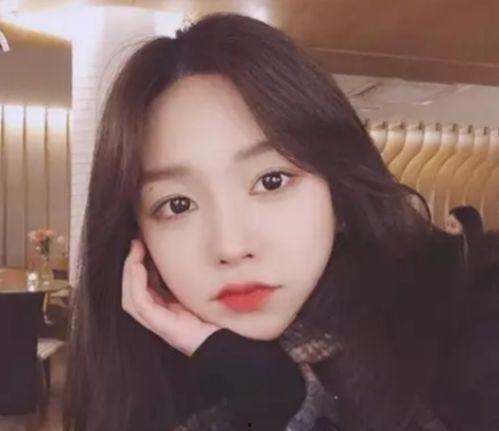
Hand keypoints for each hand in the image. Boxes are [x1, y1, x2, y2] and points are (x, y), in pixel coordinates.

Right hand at [121, 238, 219, 356]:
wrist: (228, 345)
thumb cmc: (219, 321)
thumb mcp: (203, 294)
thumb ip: (193, 281)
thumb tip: (191, 255)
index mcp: (169, 309)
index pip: (145, 285)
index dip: (140, 264)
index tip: (143, 242)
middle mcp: (160, 316)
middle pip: (133, 290)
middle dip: (131, 264)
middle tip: (136, 241)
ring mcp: (159, 322)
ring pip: (131, 296)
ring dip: (130, 271)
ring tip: (134, 249)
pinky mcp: (162, 325)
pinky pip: (140, 303)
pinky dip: (136, 283)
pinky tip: (138, 266)